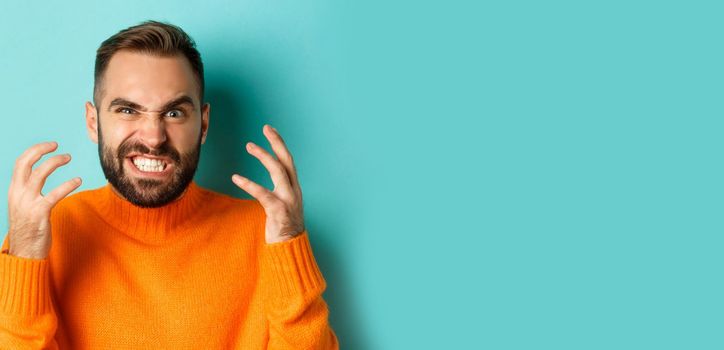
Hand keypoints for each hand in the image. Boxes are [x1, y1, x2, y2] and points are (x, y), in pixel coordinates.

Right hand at [6, 141, 81, 258]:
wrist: (24, 252)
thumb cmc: (28, 228)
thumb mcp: (22, 205)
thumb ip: (28, 191)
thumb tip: (37, 177)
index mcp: (14, 190)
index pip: (20, 163)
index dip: (35, 150)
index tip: (50, 145)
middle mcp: (18, 194)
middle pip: (26, 163)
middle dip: (41, 150)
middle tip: (57, 146)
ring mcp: (27, 203)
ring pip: (39, 174)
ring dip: (55, 162)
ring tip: (68, 157)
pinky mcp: (39, 214)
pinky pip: (54, 194)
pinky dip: (67, 184)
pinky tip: (78, 180)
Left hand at [231, 125, 304, 243]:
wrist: (290, 249)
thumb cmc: (283, 227)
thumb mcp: (283, 204)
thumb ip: (278, 190)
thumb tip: (270, 180)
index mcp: (293, 188)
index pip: (288, 161)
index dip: (280, 144)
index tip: (269, 130)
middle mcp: (294, 191)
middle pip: (287, 160)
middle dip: (277, 142)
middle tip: (266, 127)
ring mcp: (289, 200)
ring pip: (278, 172)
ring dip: (264, 156)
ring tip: (250, 145)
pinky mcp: (279, 211)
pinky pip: (264, 194)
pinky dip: (250, 184)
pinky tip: (236, 177)